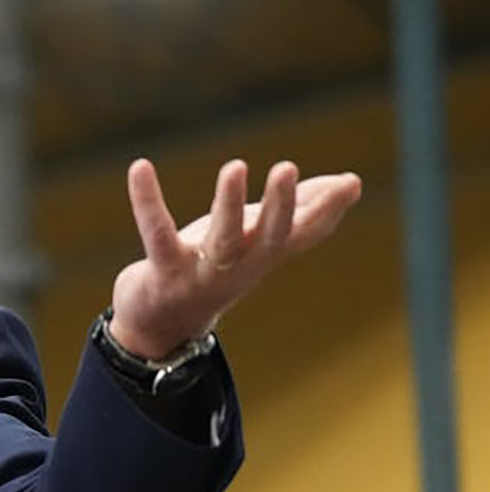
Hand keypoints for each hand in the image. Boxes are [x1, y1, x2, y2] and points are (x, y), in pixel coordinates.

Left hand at [109, 158, 360, 358]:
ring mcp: (201, 273)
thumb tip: (351, 183)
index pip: (304, 235)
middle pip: (268, 239)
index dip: (327, 211)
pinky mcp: (163, 272)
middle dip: (280, 206)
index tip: (350, 183)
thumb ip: (300, 211)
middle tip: (287, 167)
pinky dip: (147, 200)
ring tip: (235, 167)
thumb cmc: (215, 268)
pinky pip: (156, 233)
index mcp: (264, 255)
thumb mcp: (257, 236)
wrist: (161, 324)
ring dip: (229, 204)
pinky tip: (140, 167)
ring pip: (221, 241)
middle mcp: (239, 267)